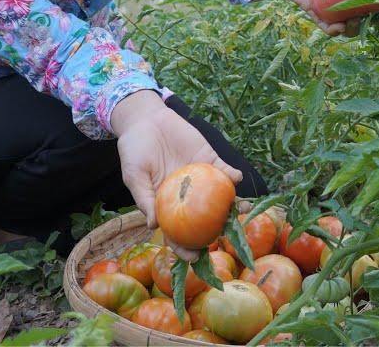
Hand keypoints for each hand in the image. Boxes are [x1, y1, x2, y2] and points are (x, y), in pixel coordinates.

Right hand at [111, 91, 241, 260]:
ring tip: (244, 209)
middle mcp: (187, 195)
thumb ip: (144, 199)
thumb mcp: (134, 176)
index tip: (195, 258)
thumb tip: (153, 226)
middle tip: (227, 237)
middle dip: (218, 231)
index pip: (178, 232)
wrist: (146, 120)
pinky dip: (231, 175)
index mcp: (167, 205)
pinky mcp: (209, 158)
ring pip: (220, 197)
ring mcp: (201, 178)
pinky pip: (223, 170)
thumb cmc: (134, 151)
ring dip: (234, 204)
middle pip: (205, 219)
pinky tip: (236, 178)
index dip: (185, 247)